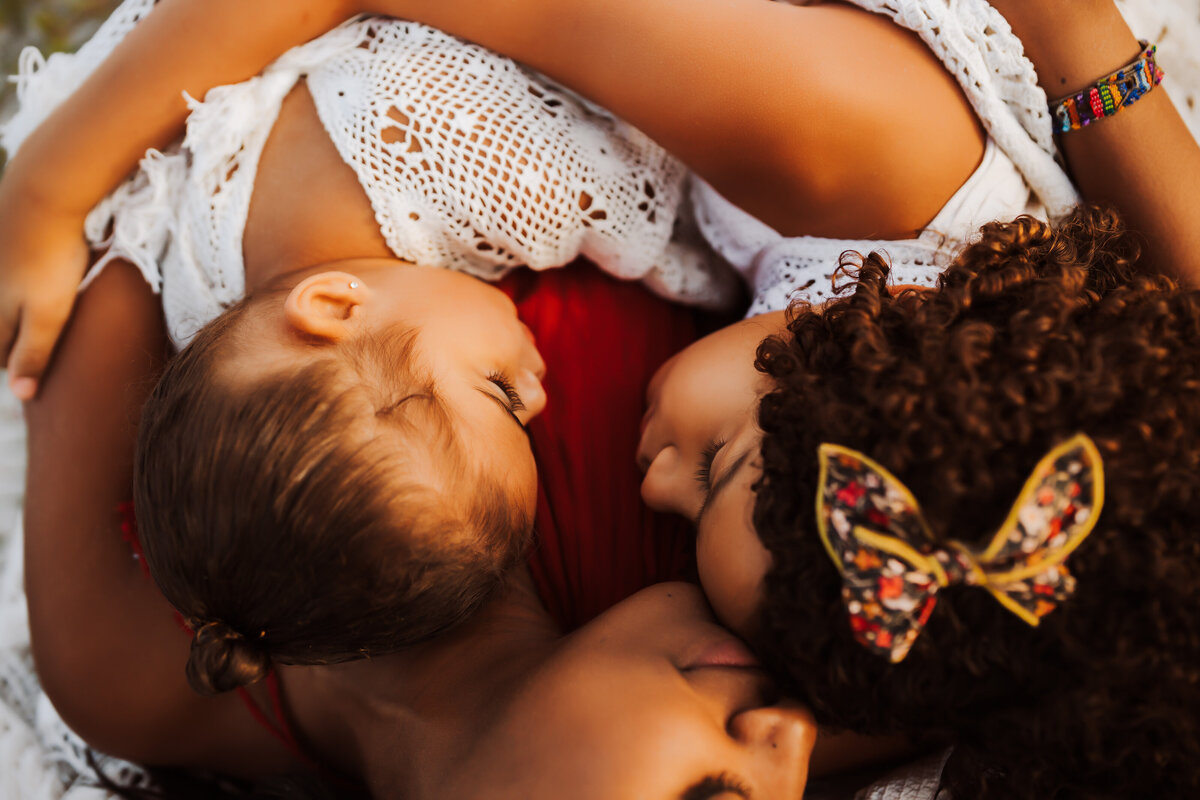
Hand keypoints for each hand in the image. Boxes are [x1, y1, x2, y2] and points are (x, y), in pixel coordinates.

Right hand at [0, 177, 89, 400]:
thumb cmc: (52, 259)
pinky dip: (12, 282)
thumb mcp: (49, 315)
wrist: (43, 195)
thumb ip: (33, 352)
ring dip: (11, 311)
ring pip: (1, 299)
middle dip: (10, 341)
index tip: (29, 376)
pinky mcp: (2, 237)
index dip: (15, 366)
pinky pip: (5, 268)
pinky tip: (23, 278)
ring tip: (25, 318)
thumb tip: (21, 394)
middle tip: (24, 353)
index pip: (1, 353)